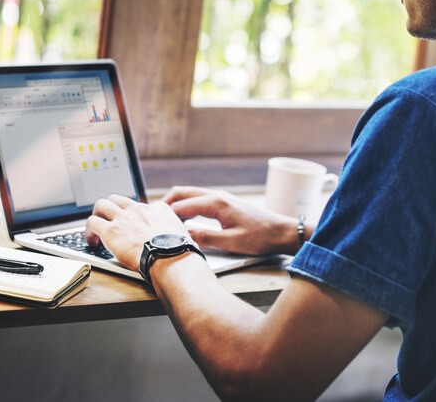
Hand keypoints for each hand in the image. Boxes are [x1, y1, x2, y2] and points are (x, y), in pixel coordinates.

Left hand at [86, 194, 188, 271]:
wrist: (171, 258)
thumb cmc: (179, 252)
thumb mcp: (184, 235)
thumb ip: (176, 233)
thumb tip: (180, 241)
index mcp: (158, 210)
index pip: (142, 206)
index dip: (135, 216)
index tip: (133, 226)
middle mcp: (139, 209)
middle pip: (118, 199)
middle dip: (111, 209)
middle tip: (109, 222)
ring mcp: (124, 218)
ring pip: (102, 204)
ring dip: (98, 215)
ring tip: (96, 229)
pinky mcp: (111, 230)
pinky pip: (92, 222)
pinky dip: (89, 231)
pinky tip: (92, 241)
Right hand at [162, 186, 304, 255]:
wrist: (283, 232)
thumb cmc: (261, 237)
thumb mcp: (231, 242)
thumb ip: (206, 238)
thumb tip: (184, 236)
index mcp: (216, 203)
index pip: (182, 205)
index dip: (165, 214)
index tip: (151, 223)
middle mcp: (217, 196)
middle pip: (182, 193)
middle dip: (165, 203)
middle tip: (151, 217)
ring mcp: (221, 198)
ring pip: (191, 195)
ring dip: (176, 204)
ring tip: (164, 219)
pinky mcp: (225, 204)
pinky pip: (199, 200)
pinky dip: (187, 206)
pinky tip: (184, 219)